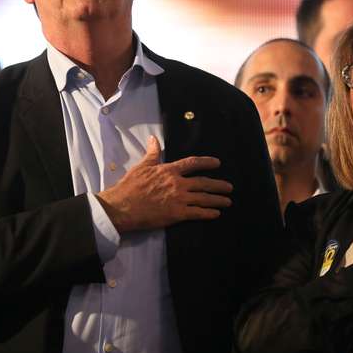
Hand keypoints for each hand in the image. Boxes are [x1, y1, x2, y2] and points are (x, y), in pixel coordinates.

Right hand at [96, 135, 232, 232]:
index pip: (192, 163)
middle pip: (203, 183)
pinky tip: (216, 214)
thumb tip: (153, 138)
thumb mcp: (142, 166)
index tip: (217, 163)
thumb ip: (152, 153)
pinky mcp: (177, 214)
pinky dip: (208, 213)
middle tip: (229, 187)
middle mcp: (178, 183)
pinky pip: (197, 213)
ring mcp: (179, 199)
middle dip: (218, 185)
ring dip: (217, 200)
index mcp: (169, 170)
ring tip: (227, 201)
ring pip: (204, 198)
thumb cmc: (130, 186)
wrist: (123, 206)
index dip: (206, 162)